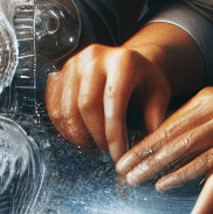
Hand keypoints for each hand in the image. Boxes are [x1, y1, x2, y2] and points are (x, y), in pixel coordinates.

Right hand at [45, 42, 171, 164]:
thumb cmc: (144, 81)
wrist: (126, 60)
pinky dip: (62, 125)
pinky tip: (76, 134)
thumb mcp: (159, 94)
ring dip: (77, 133)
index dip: (114, 133)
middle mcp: (95, 56)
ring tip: (91, 142)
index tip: (118, 156)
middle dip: (96, 134)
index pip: (113, 101)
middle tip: (106, 150)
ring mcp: (74, 62)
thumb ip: (155, 119)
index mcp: (123, 61)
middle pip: (86, 104)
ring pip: (67, 106)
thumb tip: (144, 148)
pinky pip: (53, 104)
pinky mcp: (60, 71)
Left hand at [118, 86, 212, 190]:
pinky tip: (165, 185)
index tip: (124, 155)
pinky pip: (210, 161)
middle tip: (120, 171)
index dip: (144, 139)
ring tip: (135, 180)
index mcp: (212, 98)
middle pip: (171, 132)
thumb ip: (207, 125)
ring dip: (156, 165)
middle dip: (142, 153)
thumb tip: (174, 144)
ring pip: (185, 145)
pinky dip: (184, 174)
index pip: (168, 120)